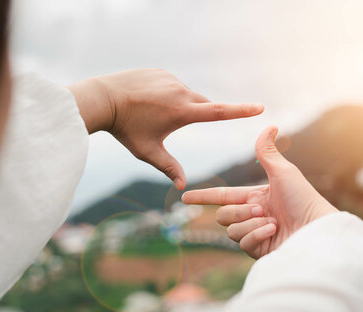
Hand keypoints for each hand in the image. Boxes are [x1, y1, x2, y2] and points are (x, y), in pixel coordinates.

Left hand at [67, 69, 263, 189]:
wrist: (103, 99)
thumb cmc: (126, 129)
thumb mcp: (148, 152)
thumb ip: (168, 168)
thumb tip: (183, 188)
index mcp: (182, 112)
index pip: (219, 112)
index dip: (241, 111)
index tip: (260, 107)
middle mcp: (181, 91)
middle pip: (202, 105)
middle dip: (195, 115)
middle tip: (167, 123)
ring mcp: (171, 79)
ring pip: (185, 95)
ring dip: (177, 106)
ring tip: (150, 113)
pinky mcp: (161, 72)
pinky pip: (172, 85)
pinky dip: (166, 94)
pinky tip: (146, 100)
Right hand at [182, 126, 337, 258]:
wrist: (316, 229)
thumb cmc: (304, 199)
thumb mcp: (283, 172)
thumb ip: (267, 152)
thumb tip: (269, 125)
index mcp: (256, 197)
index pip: (223, 196)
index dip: (203, 196)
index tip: (184, 197)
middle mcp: (253, 216)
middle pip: (223, 215)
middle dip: (238, 211)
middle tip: (262, 209)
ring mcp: (254, 235)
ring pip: (229, 230)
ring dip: (250, 223)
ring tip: (272, 223)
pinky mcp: (257, 251)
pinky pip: (241, 242)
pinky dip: (257, 235)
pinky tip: (273, 233)